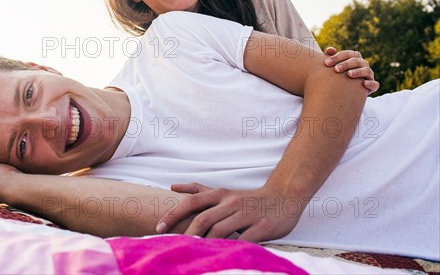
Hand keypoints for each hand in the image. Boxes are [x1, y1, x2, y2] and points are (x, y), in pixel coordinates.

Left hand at [156, 182, 303, 242]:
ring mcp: (246, 214)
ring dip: (206, 243)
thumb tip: (172, 187)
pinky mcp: (262, 226)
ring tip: (194, 254)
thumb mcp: (222, 191)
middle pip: (204, 217)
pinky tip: (222, 256)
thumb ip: (198, 190)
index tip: (159, 226)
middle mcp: (231, 202)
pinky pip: (244, 239)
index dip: (174, 213)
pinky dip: (232, 248)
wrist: (284, 196)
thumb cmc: (248, 198)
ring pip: (221, 230)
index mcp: (220, 194)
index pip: (192, 201)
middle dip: (186, 233)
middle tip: (172, 245)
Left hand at [324, 47, 379, 93]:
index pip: (347, 54)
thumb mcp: (335, 66)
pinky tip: (364, 84)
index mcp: (354, 57)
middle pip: (356, 61)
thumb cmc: (339, 75)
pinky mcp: (372, 86)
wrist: (347, 91)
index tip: (326, 63)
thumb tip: (329, 50)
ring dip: (358, 72)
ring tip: (349, 74)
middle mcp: (363, 64)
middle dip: (346, 64)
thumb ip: (332, 57)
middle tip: (336, 69)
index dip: (337, 57)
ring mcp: (369, 75)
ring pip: (367, 70)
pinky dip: (371, 83)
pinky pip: (375, 84)